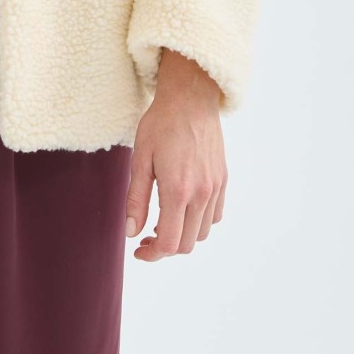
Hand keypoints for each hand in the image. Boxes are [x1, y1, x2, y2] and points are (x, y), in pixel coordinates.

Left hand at [124, 49, 227, 260]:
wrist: (190, 99)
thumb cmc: (160, 124)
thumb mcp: (140, 159)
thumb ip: (135, 198)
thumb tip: (131, 232)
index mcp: (177, 190)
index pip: (168, 243)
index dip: (151, 255)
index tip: (138, 251)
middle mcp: (201, 193)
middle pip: (186, 244)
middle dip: (164, 248)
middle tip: (145, 236)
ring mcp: (215, 187)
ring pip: (202, 233)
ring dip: (182, 235)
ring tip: (163, 221)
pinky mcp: (223, 179)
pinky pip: (215, 215)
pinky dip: (199, 221)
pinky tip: (183, 207)